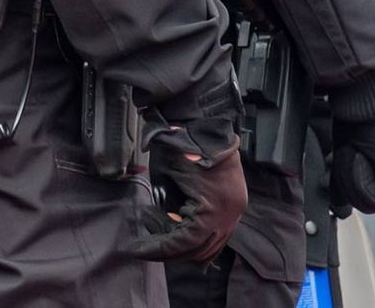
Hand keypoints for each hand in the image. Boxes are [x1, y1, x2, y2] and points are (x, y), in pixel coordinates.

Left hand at [126, 128, 246, 263]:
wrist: (208, 122)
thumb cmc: (183, 144)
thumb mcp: (166, 175)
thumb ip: (163, 204)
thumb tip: (154, 223)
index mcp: (214, 207)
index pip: (186, 243)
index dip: (160, 249)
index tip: (139, 250)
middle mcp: (230, 214)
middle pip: (199, 250)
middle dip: (169, 251)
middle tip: (145, 247)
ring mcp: (235, 210)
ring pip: (210, 246)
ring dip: (184, 246)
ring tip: (161, 233)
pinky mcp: (234, 204)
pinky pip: (218, 234)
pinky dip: (197, 238)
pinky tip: (178, 228)